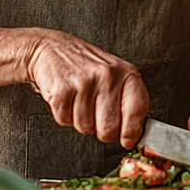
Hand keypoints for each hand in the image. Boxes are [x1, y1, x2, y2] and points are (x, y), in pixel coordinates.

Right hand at [24, 29, 149, 148]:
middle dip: (103, 132)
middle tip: (97, 117)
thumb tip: (137, 134)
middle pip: (109, 128)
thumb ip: (128, 101)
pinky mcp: (62, 90)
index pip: (137, 110)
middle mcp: (108, 76)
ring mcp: (84, 82)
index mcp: (126, 73)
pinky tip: (67, 98)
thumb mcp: (116, 75)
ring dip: (81, 121)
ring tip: (79, 101)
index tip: (127, 140)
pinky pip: (65, 121)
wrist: (52, 48)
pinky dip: (64, 115)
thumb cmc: (88, 67)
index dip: (132, 132)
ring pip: (85, 128)